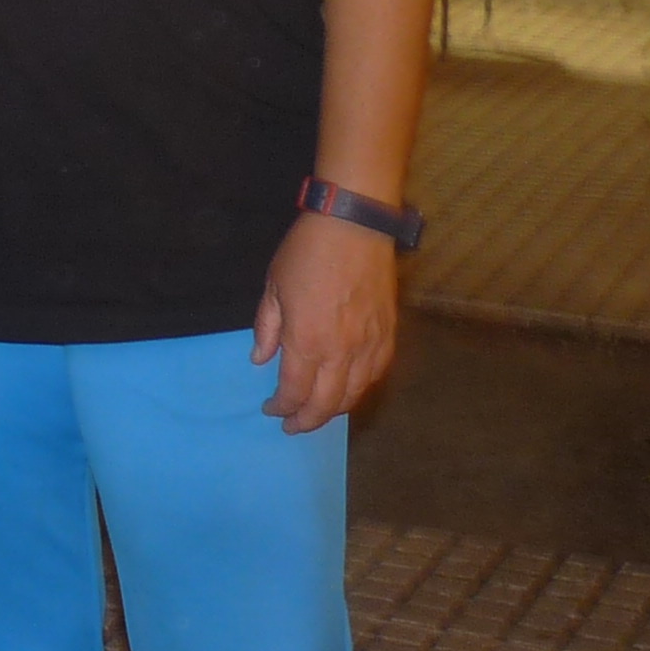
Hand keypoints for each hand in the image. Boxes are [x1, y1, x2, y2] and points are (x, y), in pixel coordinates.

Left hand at [253, 211, 398, 432]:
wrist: (355, 225)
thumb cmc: (307, 252)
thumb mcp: (274, 287)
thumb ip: (267, 328)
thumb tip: (260, 360)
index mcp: (307, 341)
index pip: (294, 392)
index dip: (281, 407)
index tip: (271, 409)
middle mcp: (341, 352)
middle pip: (326, 404)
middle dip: (307, 421)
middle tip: (293, 426)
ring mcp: (369, 345)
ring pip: (355, 394)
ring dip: (335, 410)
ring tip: (319, 411)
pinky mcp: (389, 335)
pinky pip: (376, 374)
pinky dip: (361, 389)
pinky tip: (349, 389)